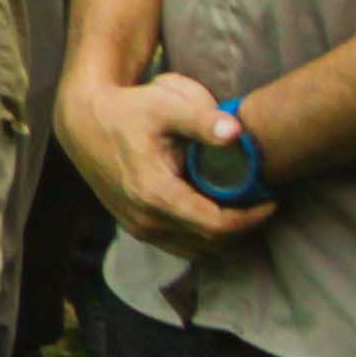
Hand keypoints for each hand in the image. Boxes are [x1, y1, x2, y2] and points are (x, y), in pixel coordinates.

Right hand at [59, 68, 277, 257]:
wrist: (84, 122)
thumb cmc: (128, 110)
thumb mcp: (166, 106)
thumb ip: (203, 120)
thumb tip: (237, 133)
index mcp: (155, 194)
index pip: (216, 225)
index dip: (250, 218)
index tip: (271, 200)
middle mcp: (145, 220)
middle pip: (210, 244)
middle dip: (243, 228)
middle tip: (263, 204)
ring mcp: (138, 228)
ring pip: (196, 250)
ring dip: (224, 236)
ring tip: (243, 209)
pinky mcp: (135, 228)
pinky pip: (179, 245)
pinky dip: (203, 236)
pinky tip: (215, 212)